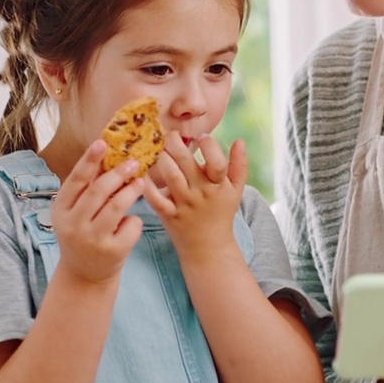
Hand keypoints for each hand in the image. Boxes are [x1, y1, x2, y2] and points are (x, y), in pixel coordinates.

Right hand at [52, 140, 144, 286]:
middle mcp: (73, 224)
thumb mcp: (76, 213)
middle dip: (117, 173)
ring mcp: (92, 239)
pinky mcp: (112, 252)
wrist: (84, 275)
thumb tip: (108, 153)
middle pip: (98, 191)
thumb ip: (87, 189)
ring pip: (116, 207)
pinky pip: (130, 226)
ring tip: (141, 181)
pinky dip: (134, 220)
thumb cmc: (84, 234)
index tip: (102, 142)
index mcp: (61, 209)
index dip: (89, 160)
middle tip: (133, 161)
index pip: (76, 180)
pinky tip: (131, 221)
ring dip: (131, 191)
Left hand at [142, 132, 246, 261]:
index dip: (208, 145)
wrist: (208, 247)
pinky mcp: (168, 215)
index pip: (217, 162)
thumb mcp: (236, 190)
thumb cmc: (221, 213)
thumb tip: (240, 140)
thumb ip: (240, 165)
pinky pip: (155, 198)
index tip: (201, 136)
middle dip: (175, 143)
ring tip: (159, 149)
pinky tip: (143, 172)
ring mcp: (184, 204)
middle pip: (186, 163)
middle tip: (169, 135)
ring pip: (170, 176)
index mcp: (219, 185)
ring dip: (162, 158)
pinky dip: (147, 185)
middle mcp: (201, 193)